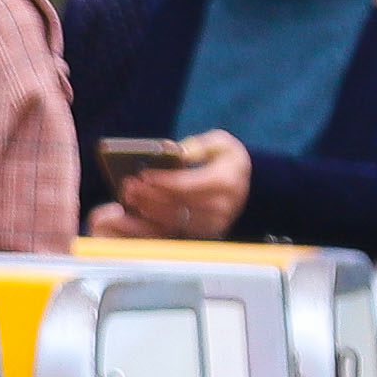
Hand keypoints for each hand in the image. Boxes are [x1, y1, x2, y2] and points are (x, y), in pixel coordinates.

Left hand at [108, 132, 248, 237]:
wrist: (247, 187)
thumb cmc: (228, 161)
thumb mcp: (221, 143)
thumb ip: (199, 145)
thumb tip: (176, 151)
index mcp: (225, 181)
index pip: (187, 184)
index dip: (163, 181)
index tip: (142, 175)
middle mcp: (222, 206)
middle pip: (177, 203)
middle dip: (150, 195)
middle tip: (129, 186)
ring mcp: (214, 223)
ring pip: (174, 219)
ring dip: (149, 209)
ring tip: (130, 198)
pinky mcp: (206, 233)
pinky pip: (176, 230)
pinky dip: (156, 222)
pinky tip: (140, 212)